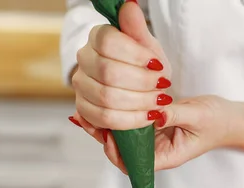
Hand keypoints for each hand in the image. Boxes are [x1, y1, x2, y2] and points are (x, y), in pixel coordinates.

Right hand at [69, 1, 171, 149]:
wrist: (141, 88)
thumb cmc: (145, 65)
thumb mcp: (147, 46)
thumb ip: (137, 28)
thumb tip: (129, 6)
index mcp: (97, 38)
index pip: (108, 42)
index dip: (135, 55)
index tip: (158, 65)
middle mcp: (83, 60)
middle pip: (108, 73)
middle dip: (142, 83)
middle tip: (162, 87)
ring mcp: (80, 86)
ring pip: (106, 99)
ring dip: (139, 103)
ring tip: (158, 103)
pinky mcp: (84, 110)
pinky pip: (104, 120)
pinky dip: (130, 121)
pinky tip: (147, 116)